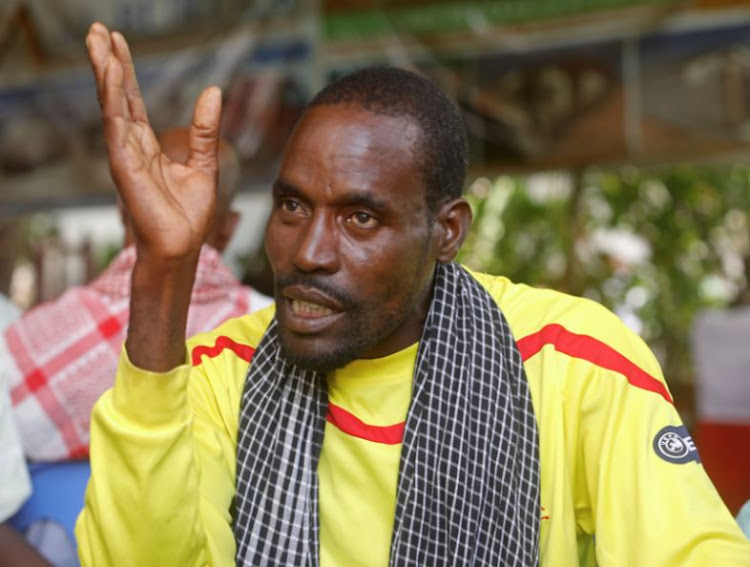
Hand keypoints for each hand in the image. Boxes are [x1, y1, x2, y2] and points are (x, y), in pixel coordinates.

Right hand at [86, 22, 221, 261]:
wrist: (182, 247)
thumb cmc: (189, 215)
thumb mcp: (204, 163)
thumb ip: (205, 129)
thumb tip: (213, 91)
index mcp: (148, 146)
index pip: (133, 101)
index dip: (125, 71)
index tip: (117, 42)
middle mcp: (131, 146)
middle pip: (116, 96)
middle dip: (107, 62)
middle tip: (97, 29)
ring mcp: (124, 154)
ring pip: (111, 104)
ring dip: (105, 71)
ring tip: (97, 39)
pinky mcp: (124, 164)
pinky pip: (116, 124)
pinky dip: (112, 97)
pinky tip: (110, 72)